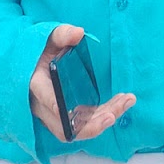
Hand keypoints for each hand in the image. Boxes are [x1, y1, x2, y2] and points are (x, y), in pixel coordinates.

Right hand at [28, 24, 135, 142]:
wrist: (38, 65)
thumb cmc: (44, 51)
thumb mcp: (50, 39)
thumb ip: (62, 35)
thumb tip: (78, 33)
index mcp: (36, 84)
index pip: (44, 97)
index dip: (53, 104)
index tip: (67, 110)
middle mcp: (43, 107)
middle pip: (63, 125)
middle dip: (90, 124)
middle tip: (113, 114)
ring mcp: (54, 116)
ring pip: (77, 129)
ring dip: (103, 121)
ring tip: (126, 101)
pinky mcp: (67, 119)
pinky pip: (84, 126)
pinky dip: (103, 117)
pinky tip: (120, 104)